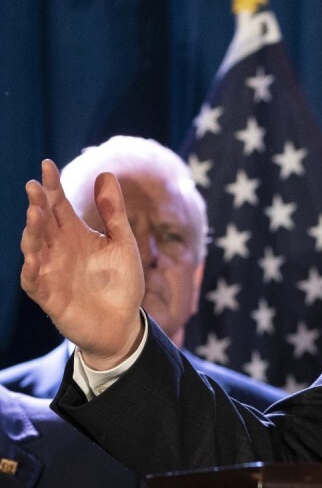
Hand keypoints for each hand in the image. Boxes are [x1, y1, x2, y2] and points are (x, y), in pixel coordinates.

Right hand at [20, 159, 144, 367]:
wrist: (123, 323)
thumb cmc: (122, 283)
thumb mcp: (122, 243)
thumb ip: (114, 213)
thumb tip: (105, 173)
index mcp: (75, 234)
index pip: (58, 205)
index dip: (52, 186)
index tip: (47, 164)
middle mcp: (59, 249)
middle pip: (43, 222)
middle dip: (38, 204)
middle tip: (36, 187)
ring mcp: (51, 271)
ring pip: (34, 247)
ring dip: (32, 231)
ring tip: (35, 213)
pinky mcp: (49, 295)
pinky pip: (33, 280)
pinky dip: (32, 269)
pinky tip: (34, 256)